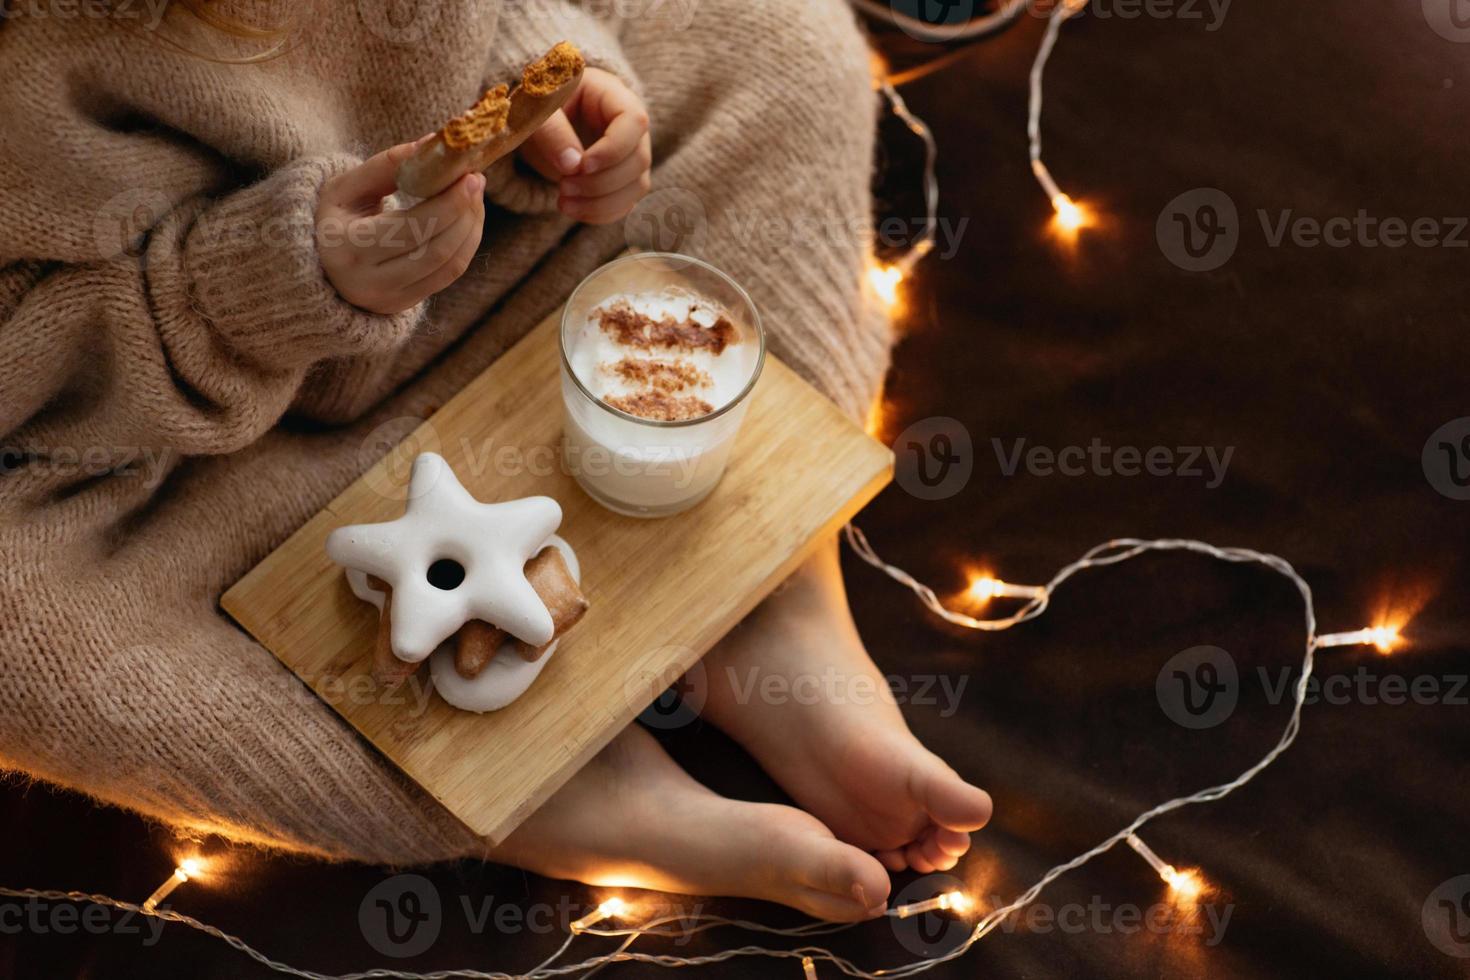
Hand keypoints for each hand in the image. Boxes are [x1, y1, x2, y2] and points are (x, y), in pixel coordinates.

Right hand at [317, 138, 485, 314]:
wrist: (320, 266)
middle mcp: (369, 282)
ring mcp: (390, 298)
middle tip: (476, 180)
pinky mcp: (407, 303)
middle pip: (437, 249)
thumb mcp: (345, 187)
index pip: (411, 228)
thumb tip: (431, 144)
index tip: (469, 176)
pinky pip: (449, 274)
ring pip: (450, 265)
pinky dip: (466, 244)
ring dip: (471, 228)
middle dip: (465, 213)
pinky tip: (467, 219)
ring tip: (474, 197)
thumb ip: (386, 165)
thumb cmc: (333, 218)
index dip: (448, 204)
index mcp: (348, 249)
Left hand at [519, 67, 651, 224]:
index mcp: (612, 95)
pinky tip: (574, 209)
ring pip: (637, 186)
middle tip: (563, 187)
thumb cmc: (536, 106)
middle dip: (601, 182)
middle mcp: (630, 127)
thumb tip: (572, 166)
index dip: (613, 149)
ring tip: (563, 202)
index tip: (582, 166)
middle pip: (639, 159)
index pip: (634, 121)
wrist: (536, 121)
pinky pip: (626, 203)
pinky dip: (601, 213)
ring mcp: (630, 155)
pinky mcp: (623, 180)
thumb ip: (552, 131)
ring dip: (602, 202)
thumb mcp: (537, 111)